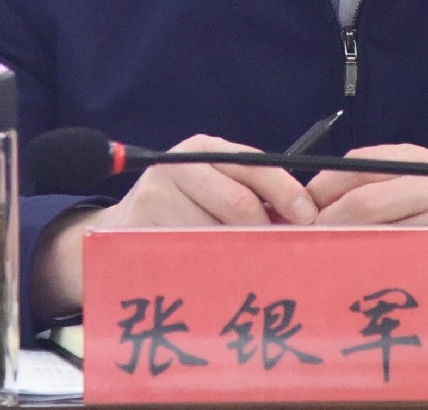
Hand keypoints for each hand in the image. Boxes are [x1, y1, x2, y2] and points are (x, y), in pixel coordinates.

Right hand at [31, 133, 317, 315]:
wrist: (119, 231)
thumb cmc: (183, 211)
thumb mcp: (215, 189)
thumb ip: (254, 196)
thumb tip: (305, 221)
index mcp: (204, 150)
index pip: (256, 168)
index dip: (287, 194)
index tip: (308, 220)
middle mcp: (178, 166)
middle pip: (241, 204)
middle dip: (267, 234)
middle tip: (281, 257)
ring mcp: (155, 196)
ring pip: (218, 236)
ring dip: (239, 258)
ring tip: (243, 270)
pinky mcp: (139, 229)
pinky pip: (191, 257)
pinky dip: (208, 271)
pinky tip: (212, 277)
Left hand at [305, 144, 427, 322]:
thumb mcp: (412, 188)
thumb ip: (368, 186)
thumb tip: (304, 203)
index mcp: (419, 162)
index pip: (356, 165)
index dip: (319, 189)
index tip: (298, 212)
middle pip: (363, 202)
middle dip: (325, 225)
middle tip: (302, 245)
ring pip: (377, 237)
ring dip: (340, 253)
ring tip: (319, 264)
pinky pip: (395, 269)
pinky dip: (366, 276)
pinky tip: (350, 284)